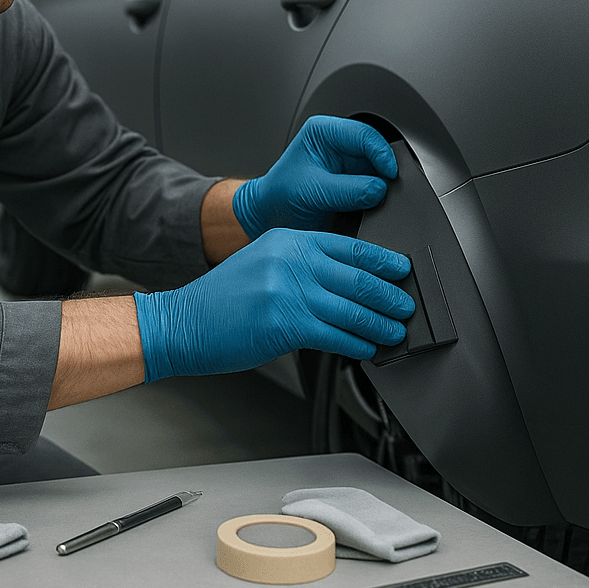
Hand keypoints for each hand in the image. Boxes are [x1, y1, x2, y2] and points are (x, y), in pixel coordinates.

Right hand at [133, 228, 413, 380]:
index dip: (380, 260)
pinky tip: (368, 347)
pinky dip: (357, 342)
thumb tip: (342, 281)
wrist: (182, 322)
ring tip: (396, 330)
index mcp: (286, 240)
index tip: (400, 269)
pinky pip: (335, 334)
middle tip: (406, 304)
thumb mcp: (260, 263)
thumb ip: (298, 265)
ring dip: (380, 322)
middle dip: (388, 293)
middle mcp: (289, 261)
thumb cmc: (221, 300)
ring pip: (351, 308)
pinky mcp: (285, 324)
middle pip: (356, 276)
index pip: (346, 245)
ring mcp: (288, 291)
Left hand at [232, 116, 397, 239]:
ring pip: (379, 168)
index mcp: (323, 131)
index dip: (381, 154)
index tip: (390, 175)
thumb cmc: (279, 196)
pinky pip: (376, 185)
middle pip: (376, 150)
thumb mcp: (312, 191)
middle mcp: (338, 143)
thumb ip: (348, 190)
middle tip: (390, 190)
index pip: (364, 134)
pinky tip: (374, 205)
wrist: (270, 217)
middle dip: (384, 170)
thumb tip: (379, 189)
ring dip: (382, 184)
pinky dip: (379, 196)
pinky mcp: (354, 181)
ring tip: (378, 200)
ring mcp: (348, 163)